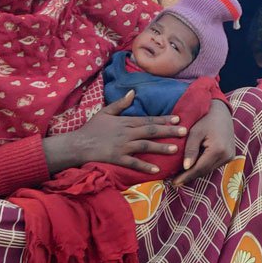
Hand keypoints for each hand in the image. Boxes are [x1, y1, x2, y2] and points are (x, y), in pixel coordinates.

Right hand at [42, 90, 184, 174]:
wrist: (77, 144)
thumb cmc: (91, 128)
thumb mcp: (105, 112)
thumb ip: (120, 104)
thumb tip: (133, 93)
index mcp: (125, 122)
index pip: (148, 119)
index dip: (164, 119)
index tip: (178, 119)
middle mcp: (126, 133)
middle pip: (151, 131)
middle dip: (168, 131)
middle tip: (184, 131)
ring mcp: (122, 146)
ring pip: (145, 146)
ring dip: (160, 147)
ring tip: (175, 149)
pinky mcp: (117, 158)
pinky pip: (133, 163)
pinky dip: (145, 166)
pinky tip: (156, 170)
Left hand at [172, 100, 234, 187]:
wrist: (221, 111)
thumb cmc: (205, 118)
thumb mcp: (195, 132)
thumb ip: (190, 150)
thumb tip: (186, 167)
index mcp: (218, 149)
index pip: (199, 168)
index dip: (186, 176)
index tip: (174, 182)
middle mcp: (227, 155)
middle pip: (205, 171)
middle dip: (189, 176)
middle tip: (175, 182)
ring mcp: (230, 156)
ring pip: (209, 169)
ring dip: (196, 173)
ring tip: (181, 176)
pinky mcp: (230, 156)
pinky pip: (213, 165)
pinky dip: (202, 167)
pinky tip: (191, 168)